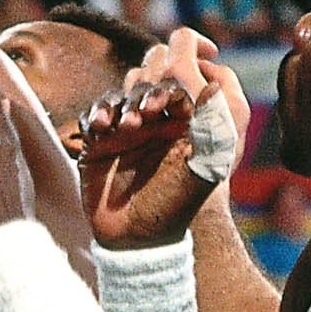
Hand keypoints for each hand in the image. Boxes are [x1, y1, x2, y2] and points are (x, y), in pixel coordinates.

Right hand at [80, 30, 248, 252]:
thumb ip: (212, 123)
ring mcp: (127, 128)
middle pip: (151, 75)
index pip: (186, 73)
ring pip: (123, 91)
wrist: (139, 239)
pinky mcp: (99, 140)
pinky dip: (98, 114)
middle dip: (150, 87)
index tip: (176, 89)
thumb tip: (215, 81)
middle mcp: (158, 118)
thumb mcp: (205, 165)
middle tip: (150, 112)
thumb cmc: (179, 203)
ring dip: (125, 102)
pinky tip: (104, 129)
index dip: (181, 71)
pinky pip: (95, 113)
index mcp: (188, 118)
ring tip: (130, 127)